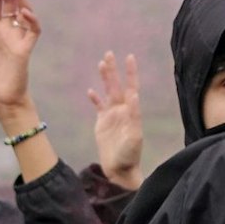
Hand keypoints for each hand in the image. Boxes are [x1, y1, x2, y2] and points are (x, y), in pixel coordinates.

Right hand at [88, 52, 143, 189]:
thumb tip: (133, 95)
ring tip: (101, 64)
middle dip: (114, 70)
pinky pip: (98, 107)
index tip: (129, 57)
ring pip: (108, 92)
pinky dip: (95, 99)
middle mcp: (122, 111)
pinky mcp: (102, 123)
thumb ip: (133, 115)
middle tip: (109, 53)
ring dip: (105, 79)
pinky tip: (90, 91)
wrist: (120, 169)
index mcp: (131, 112)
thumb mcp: (134, 135)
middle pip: (117, 86)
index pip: (131, 87)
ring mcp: (112, 116)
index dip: (130, 73)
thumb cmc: (129, 155)